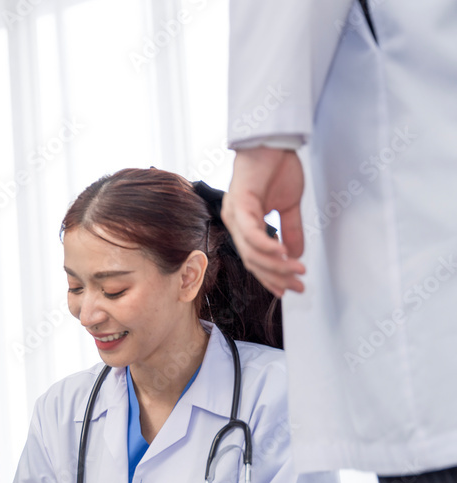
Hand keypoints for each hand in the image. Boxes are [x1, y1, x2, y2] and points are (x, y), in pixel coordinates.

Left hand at [221, 147, 306, 295]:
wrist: (272, 141)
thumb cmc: (276, 168)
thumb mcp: (288, 206)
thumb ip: (290, 231)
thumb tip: (296, 255)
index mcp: (243, 225)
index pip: (254, 260)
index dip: (271, 277)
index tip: (289, 290)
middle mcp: (234, 223)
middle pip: (252, 261)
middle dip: (276, 277)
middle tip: (299, 287)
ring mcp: (234, 214)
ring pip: (251, 251)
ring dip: (275, 265)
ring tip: (296, 271)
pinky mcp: (239, 203)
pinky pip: (251, 233)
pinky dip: (266, 246)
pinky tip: (283, 254)